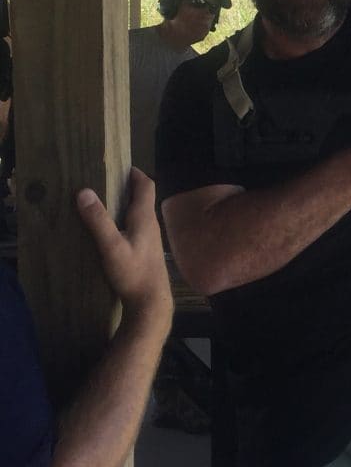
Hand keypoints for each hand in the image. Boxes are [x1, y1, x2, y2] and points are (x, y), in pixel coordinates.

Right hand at [75, 168, 170, 324]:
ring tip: (102, 201)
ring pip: (139, 213)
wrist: (151, 302)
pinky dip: (123, 219)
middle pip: (142, 197)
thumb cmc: (133, 273)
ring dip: (124, 203)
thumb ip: (98, 221)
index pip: (146, 185)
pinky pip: (135, 226)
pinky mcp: (145, 250)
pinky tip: (109, 229)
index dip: (135, 173)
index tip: (118, 164)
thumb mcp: (111, 246)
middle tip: (103, 180)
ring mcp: (150, 238)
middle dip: (125, 186)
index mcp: (145, 218)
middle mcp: (151, 224)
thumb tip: (84, 192)